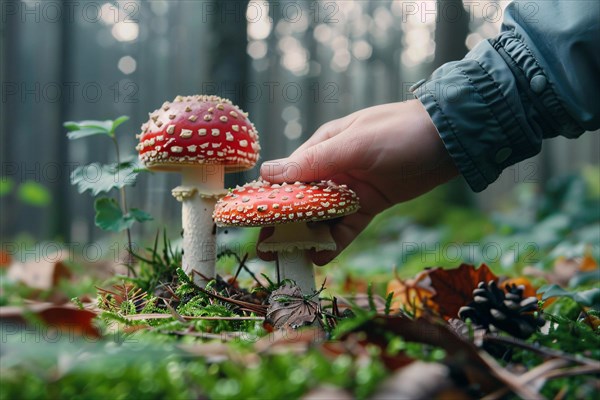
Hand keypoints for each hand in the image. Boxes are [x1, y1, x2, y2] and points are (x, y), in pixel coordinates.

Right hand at [259, 99, 458, 264]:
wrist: (448, 141)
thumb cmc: (398, 133)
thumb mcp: (354, 145)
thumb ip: (313, 162)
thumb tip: (268, 172)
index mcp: (322, 148)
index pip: (286, 177)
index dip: (269, 200)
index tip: (253, 222)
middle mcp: (331, 170)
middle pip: (300, 202)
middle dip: (283, 225)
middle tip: (267, 252)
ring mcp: (350, 190)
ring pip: (320, 218)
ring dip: (306, 236)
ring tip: (292, 259)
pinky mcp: (368, 206)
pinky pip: (345, 227)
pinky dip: (333, 241)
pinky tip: (321, 256)